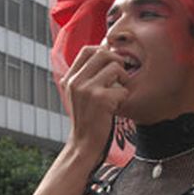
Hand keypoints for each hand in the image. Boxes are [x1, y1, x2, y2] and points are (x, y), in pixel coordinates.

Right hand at [61, 43, 129, 157]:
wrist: (83, 144)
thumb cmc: (86, 119)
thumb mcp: (77, 95)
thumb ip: (85, 76)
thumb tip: (105, 53)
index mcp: (69, 78)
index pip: (87, 50)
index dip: (103, 51)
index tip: (110, 63)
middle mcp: (76, 81)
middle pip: (102, 53)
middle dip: (117, 61)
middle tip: (120, 75)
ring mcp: (87, 90)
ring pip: (115, 68)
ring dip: (123, 79)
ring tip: (118, 92)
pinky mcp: (101, 100)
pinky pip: (123, 88)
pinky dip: (124, 97)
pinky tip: (116, 107)